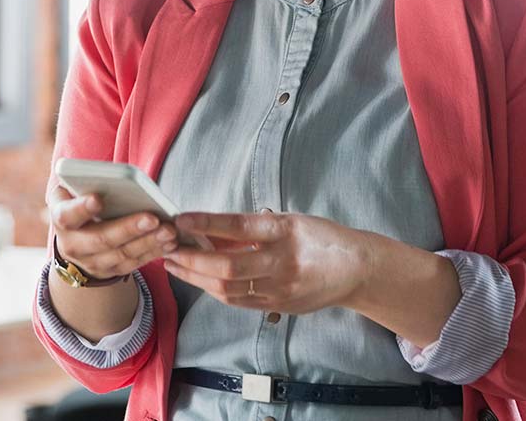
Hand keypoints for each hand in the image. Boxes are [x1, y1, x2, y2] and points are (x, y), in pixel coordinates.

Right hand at [47, 185, 179, 279]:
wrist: (75, 240)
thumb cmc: (79, 205)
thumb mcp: (72, 192)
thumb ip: (85, 183)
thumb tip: (115, 178)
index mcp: (62, 219)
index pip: (67, 215)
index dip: (81, 208)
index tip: (97, 199)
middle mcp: (73, 245)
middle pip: (101, 239)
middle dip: (128, 229)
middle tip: (152, 218)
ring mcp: (92, 263)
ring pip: (122, 255)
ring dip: (148, 242)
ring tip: (169, 230)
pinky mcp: (111, 272)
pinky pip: (134, 264)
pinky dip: (154, 253)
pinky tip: (170, 243)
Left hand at [162, 211, 374, 314]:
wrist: (357, 270)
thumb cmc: (322, 239)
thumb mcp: (290, 221)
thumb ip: (252, 227)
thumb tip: (209, 228)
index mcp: (286, 231)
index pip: (239, 226)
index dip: (206, 223)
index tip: (181, 218)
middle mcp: (283, 262)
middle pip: (227, 266)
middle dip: (191, 259)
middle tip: (168, 249)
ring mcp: (281, 289)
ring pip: (228, 288)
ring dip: (196, 278)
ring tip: (175, 265)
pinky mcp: (278, 306)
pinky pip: (238, 301)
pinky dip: (215, 290)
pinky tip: (200, 280)